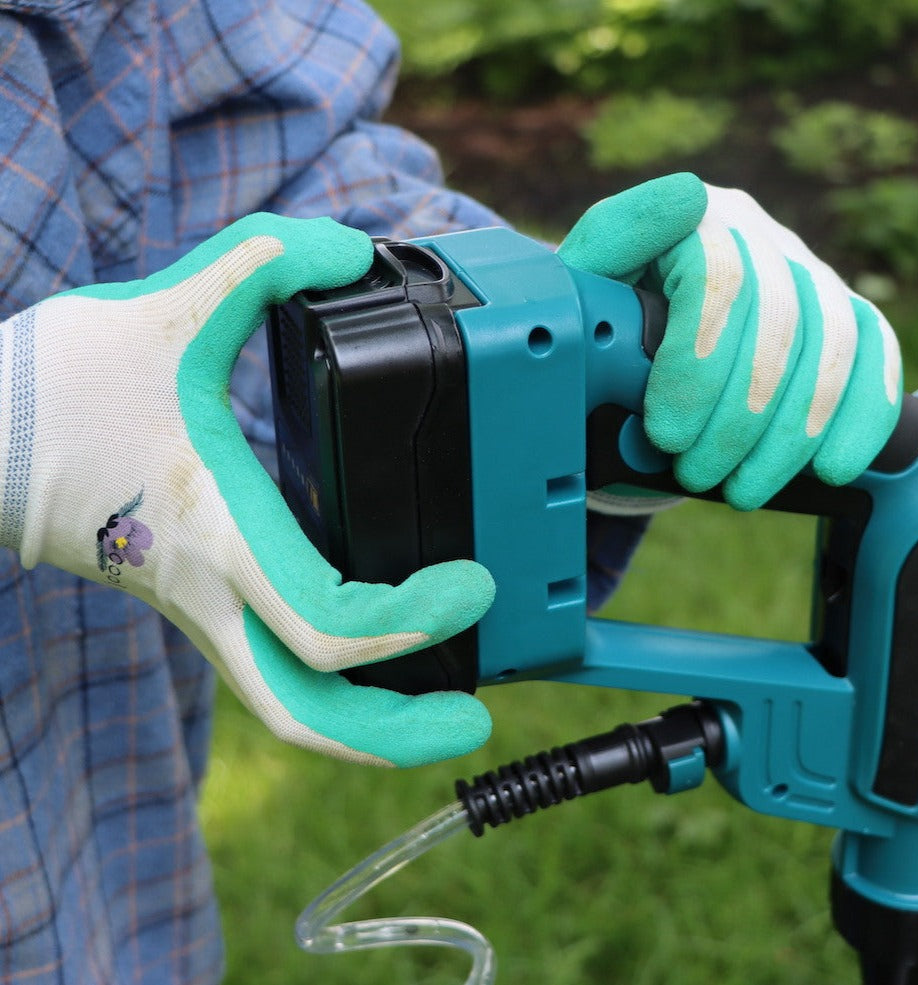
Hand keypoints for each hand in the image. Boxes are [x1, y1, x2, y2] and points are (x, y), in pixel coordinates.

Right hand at [0, 214, 494, 766]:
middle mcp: (212, 593)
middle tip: (474, 721)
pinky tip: (378, 658)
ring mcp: (200, 609)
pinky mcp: (197, 600)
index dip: (412, 623)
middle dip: (396, 735)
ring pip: (287, 706)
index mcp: (218, 535)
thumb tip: (350, 248)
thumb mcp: (164, 312)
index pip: (330, 626)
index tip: (474, 587)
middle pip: (307, 716)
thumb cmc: (54, 387)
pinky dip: (332, 682)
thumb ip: (260, 262)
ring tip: (442, 710)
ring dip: (368, 725)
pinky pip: (273, 667)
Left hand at [558, 173, 902, 509]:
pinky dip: (863, 415)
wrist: (624, 337)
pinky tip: (832, 468)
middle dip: (737, 419)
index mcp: (692, 219)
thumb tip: (684, 198)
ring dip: (790, 435)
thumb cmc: (597, 320)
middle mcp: (757, 234)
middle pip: (776, 322)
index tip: (666, 434)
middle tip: (695, 474)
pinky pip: (874, 352)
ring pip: (830, 345)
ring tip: (743, 490)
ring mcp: (804, 270)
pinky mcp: (840, 310)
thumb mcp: (579, 290)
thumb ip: (609, 254)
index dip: (695, 366)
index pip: (716, 279)